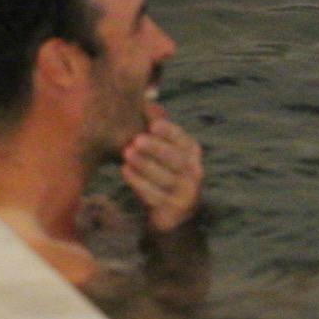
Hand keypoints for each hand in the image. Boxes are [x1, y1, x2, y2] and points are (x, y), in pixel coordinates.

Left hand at [122, 103, 203, 232]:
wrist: (173, 216)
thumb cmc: (164, 174)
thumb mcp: (165, 152)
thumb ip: (157, 131)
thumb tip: (146, 101)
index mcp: (192, 154)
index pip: (183, 140)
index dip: (169, 132)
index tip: (153, 124)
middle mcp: (193, 173)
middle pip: (175, 159)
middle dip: (156, 148)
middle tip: (136, 140)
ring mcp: (184, 193)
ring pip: (164, 178)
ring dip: (144, 165)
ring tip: (127, 154)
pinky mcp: (171, 209)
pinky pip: (154, 195)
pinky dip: (138, 182)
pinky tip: (125, 171)